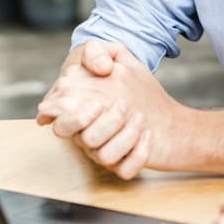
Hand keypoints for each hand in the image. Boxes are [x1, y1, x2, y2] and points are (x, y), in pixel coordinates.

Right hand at [35, 42, 181, 176]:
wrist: (163, 109)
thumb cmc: (129, 82)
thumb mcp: (113, 56)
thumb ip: (97, 52)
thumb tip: (100, 67)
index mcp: (78, 111)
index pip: (60, 121)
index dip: (75, 115)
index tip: (98, 102)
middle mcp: (88, 134)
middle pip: (83, 140)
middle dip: (102, 124)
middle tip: (123, 105)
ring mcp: (106, 151)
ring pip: (105, 157)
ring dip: (126, 135)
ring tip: (140, 117)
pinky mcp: (125, 164)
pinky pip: (126, 171)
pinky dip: (139, 154)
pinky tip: (148, 135)